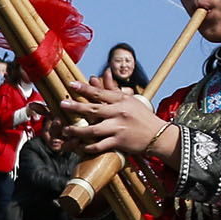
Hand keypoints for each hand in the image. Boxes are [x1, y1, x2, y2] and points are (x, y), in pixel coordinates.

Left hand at [52, 80, 174, 161]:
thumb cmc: (142, 116)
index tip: (71, 84)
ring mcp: (119, 128)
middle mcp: (119, 113)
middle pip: (93, 109)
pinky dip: (89, 147)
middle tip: (62, 105)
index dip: (85, 88)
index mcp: (121, 100)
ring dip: (78, 130)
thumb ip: (113, 89)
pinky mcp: (120, 142)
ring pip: (94, 129)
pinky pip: (101, 145)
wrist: (158, 136)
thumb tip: (103, 73)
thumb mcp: (129, 100)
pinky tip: (81, 146)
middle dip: (76, 107)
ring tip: (66, 130)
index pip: (100, 93)